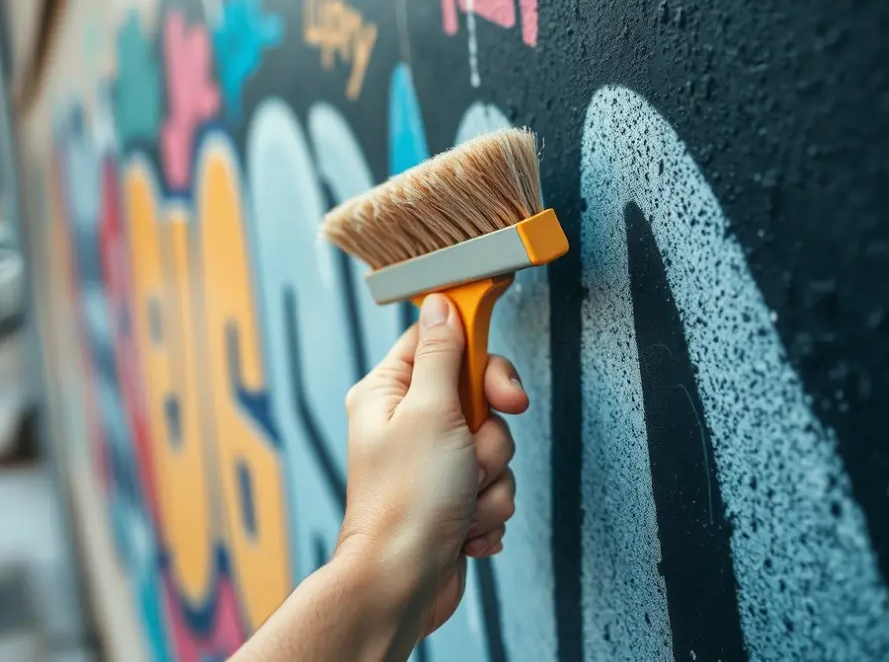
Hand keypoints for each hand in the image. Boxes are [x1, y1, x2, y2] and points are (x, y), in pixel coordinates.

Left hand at [334, 293, 528, 638]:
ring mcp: (432, 465)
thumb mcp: (431, 411)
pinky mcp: (451, 501)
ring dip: (489, 481)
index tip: (500, 390)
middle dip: (489, 437)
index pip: (440, 343)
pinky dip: (487, 512)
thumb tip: (442, 304)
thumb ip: (442, 354)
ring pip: (494, 448)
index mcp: (388, 393)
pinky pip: (494, 489)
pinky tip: (462, 531)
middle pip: (479, 399)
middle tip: (471, 457)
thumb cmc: (409, 501)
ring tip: (460, 504)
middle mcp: (408, 425)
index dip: (478, 361)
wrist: (402, 584)